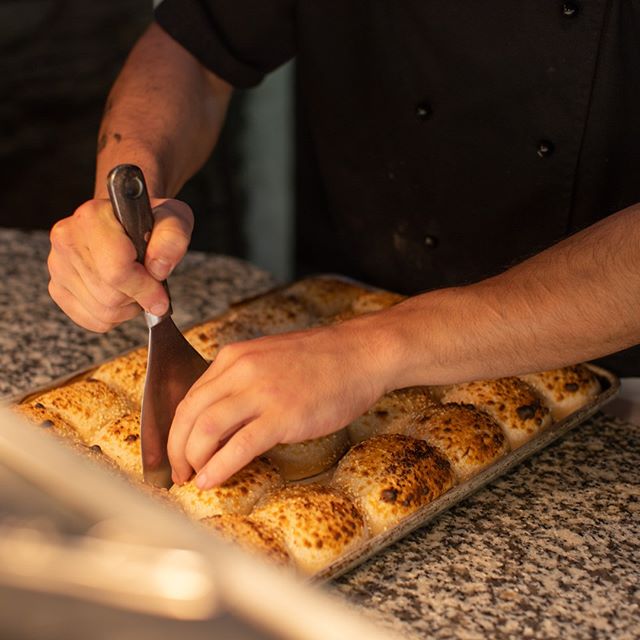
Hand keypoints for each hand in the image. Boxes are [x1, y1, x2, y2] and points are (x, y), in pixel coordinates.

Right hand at [48, 197, 192, 331]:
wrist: (126, 221)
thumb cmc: (148, 222)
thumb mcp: (172, 219)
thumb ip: (172, 239)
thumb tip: (157, 270)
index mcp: (92, 218)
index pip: (116, 272)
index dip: (145, 289)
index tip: (161, 296)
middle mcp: (67, 239)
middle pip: (110, 296)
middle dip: (138, 297)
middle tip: (148, 282)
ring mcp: (57, 265)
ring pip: (102, 312)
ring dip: (128, 308)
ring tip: (134, 285)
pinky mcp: (57, 287)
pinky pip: (92, 320)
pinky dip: (114, 316)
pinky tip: (120, 294)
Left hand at [168, 319, 390, 487]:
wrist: (360, 354)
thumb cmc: (321, 361)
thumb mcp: (269, 360)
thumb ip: (240, 384)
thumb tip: (220, 420)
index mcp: (234, 358)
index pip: (190, 397)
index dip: (176, 430)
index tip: (176, 451)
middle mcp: (240, 371)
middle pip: (189, 414)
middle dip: (176, 449)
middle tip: (178, 472)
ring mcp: (261, 392)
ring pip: (205, 429)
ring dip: (192, 460)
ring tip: (194, 479)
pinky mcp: (282, 415)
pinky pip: (238, 446)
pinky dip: (218, 468)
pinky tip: (211, 481)